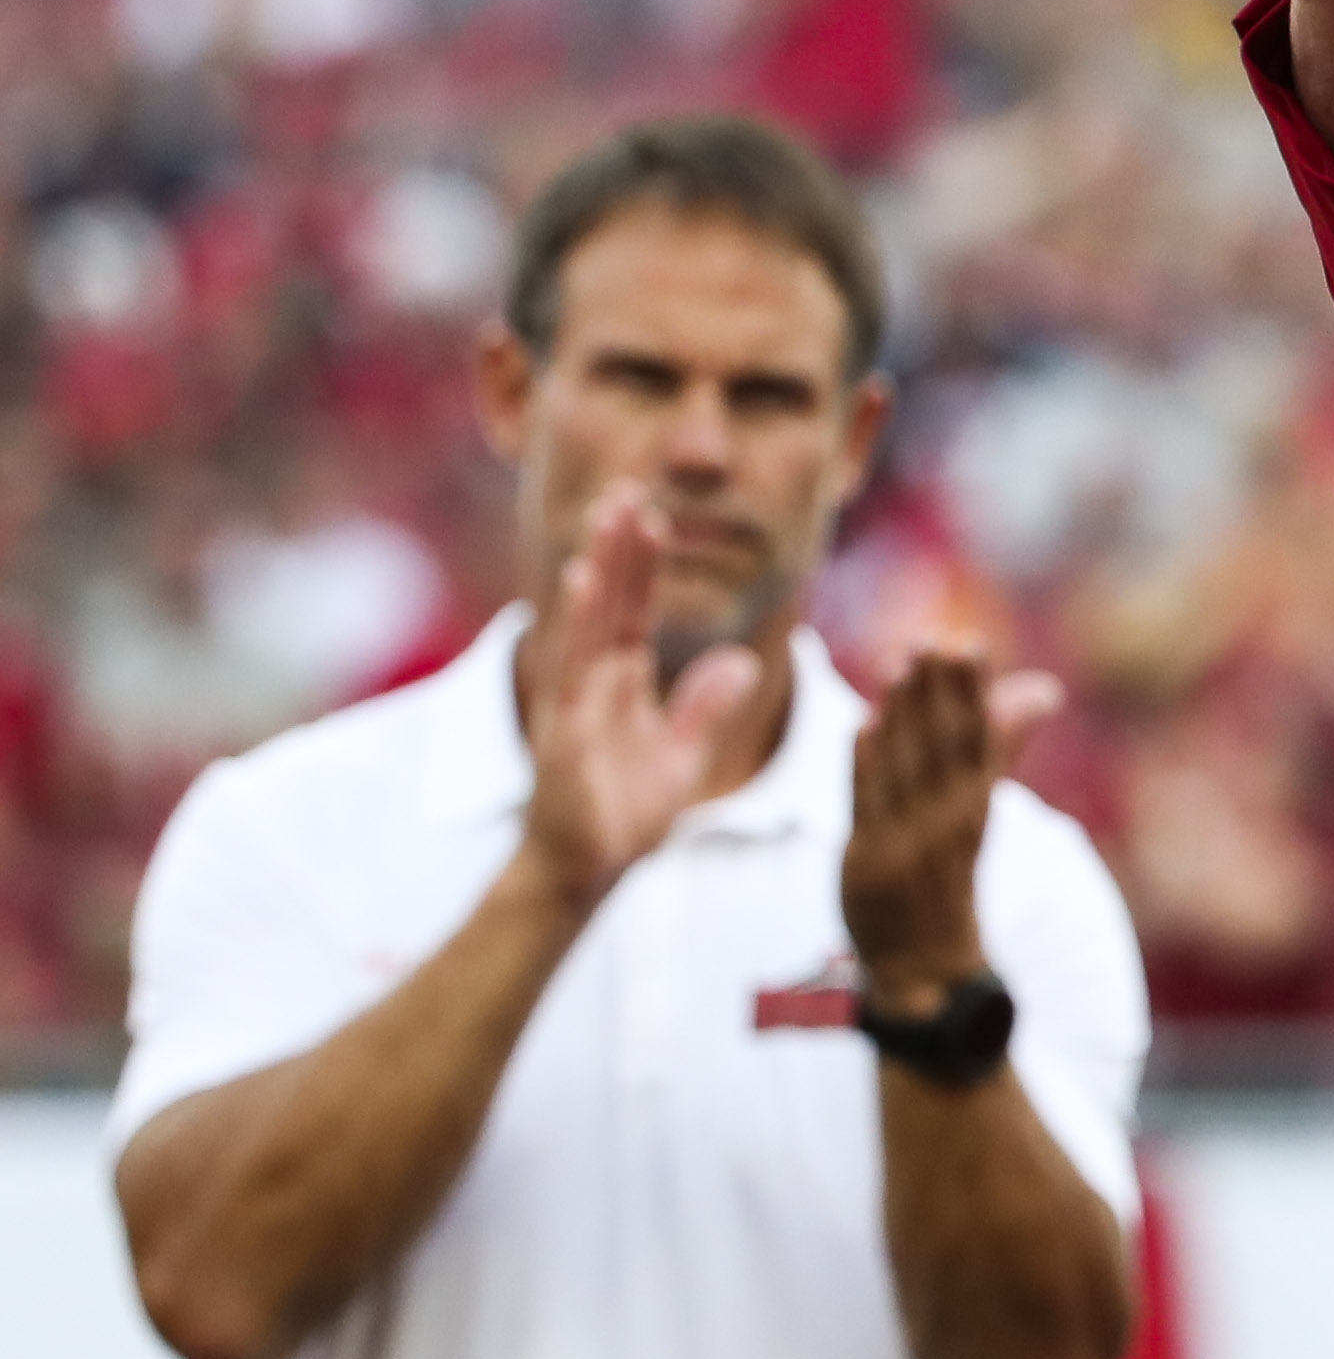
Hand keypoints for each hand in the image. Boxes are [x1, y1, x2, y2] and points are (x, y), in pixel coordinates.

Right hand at [521, 486, 760, 905]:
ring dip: (600, 566)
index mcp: (618, 686)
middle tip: (627, 487)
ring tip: (609, 514)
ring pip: (590, 623)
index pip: (633, 612)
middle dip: (619, 547)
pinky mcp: (566, 730)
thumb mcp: (681, 757)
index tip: (651, 515)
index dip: (642, 565)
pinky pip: (572, 668)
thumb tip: (742, 663)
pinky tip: (580, 580)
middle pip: (611, 604)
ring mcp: (576, 704)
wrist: (584, 872)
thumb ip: (705, 708)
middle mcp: (593, 684)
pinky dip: (576, 623)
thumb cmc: (623, 818)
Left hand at [842, 646, 1062, 1013]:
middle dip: (938, 693)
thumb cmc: (950, 875)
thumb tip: (1043, 689)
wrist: (925, 967)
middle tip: (934, 639)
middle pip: (944, 747)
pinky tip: (862, 725)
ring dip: (901, 715)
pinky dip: (864, 766)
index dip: (971, 692)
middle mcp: (946, 823)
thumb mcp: (977, 809)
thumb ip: (999, 744)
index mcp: (977, 808)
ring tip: (897, 661)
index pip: (978, 739)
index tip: (966, 642)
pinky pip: (866, 806)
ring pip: (904, 769)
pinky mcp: (866, 861)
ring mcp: (906, 843)